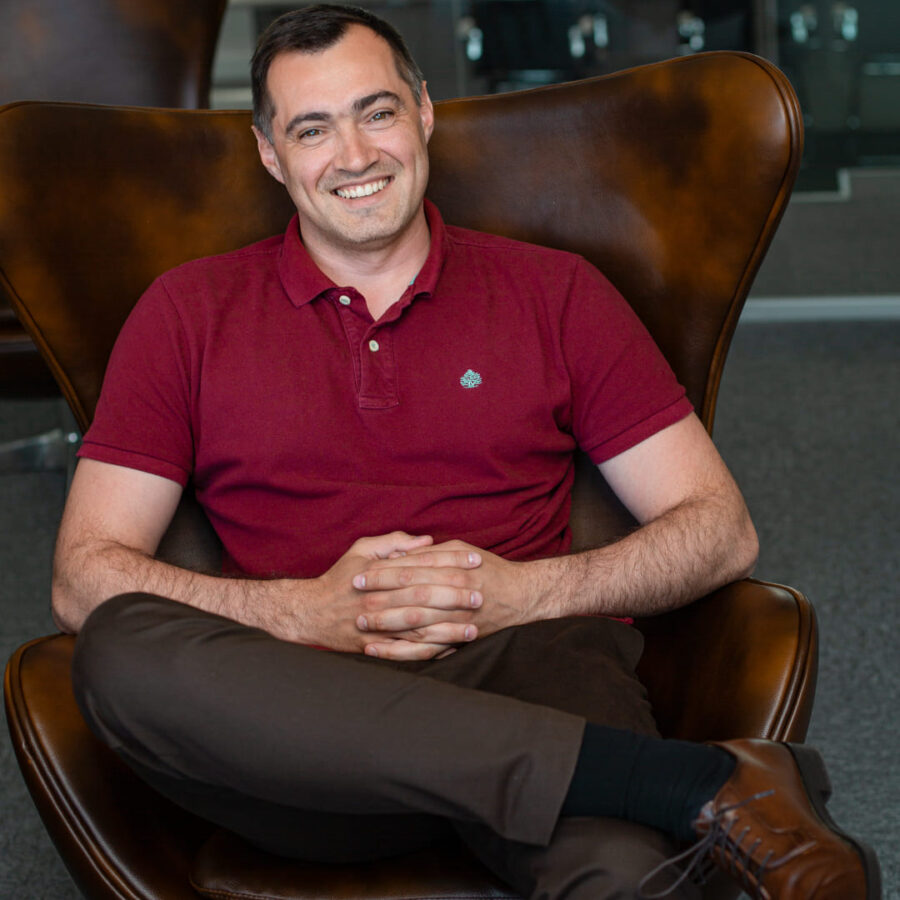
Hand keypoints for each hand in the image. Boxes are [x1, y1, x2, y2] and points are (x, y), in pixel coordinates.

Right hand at [304, 532, 483, 658]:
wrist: (309, 613)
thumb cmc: (339, 579)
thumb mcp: (360, 550)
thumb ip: (393, 543)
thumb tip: (427, 540)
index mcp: (380, 574)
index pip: (423, 564)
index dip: (451, 561)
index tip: (475, 560)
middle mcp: (380, 600)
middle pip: (424, 597)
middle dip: (455, 596)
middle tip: (481, 595)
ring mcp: (377, 626)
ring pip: (419, 630)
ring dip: (448, 630)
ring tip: (474, 628)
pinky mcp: (376, 647)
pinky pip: (407, 653)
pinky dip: (430, 652)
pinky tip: (450, 650)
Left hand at [355, 540, 551, 656]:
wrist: (522, 596)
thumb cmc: (489, 569)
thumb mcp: (462, 549)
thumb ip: (433, 551)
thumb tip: (405, 551)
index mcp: (454, 569)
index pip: (411, 570)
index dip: (384, 572)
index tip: (361, 574)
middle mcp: (455, 594)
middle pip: (410, 595)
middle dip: (380, 596)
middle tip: (354, 597)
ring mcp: (456, 619)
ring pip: (415, 624)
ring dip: (386, 623)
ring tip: (361, 623)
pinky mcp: (457, 640)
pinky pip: (424, 650)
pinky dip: (399, 651)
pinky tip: (379, 650)